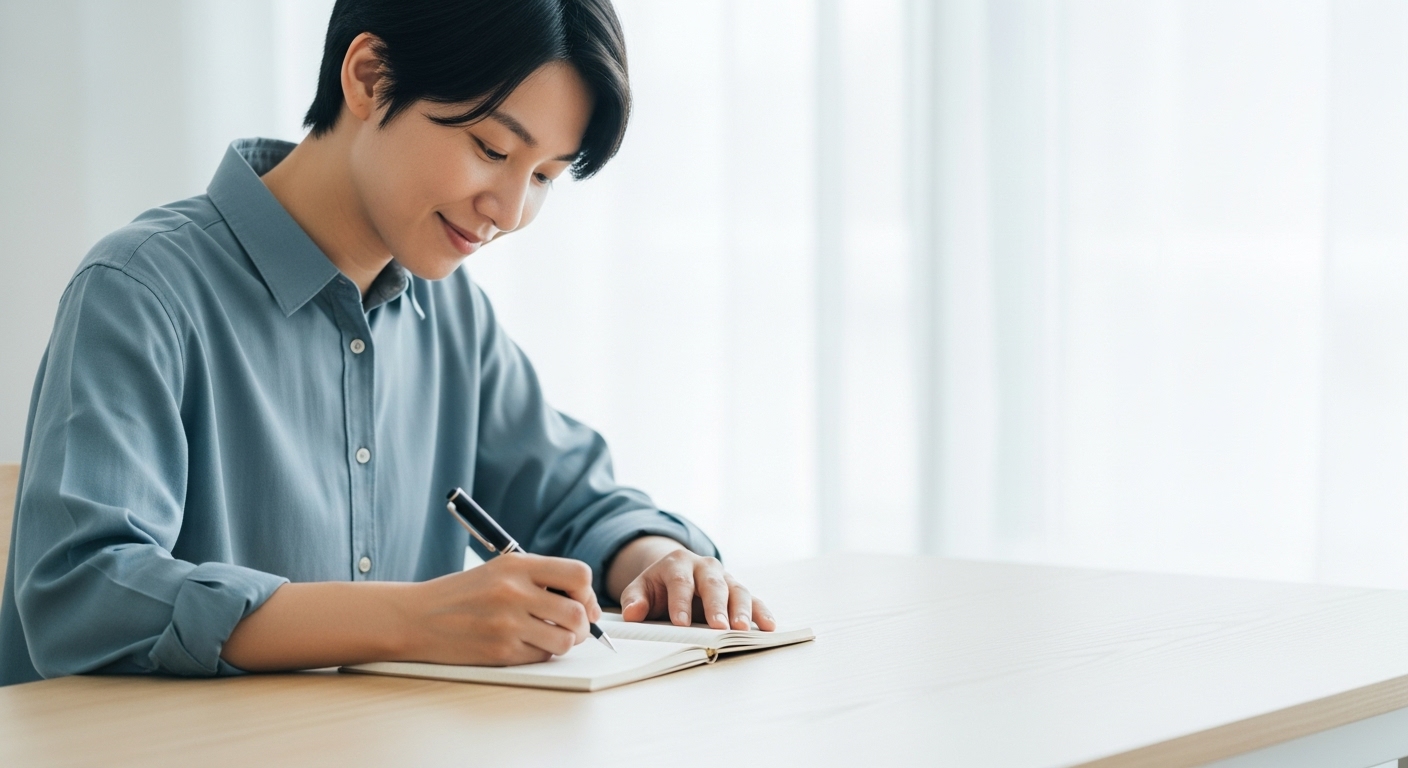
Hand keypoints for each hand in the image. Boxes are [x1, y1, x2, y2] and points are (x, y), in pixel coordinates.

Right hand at [403, 552, 600, 665]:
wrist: (416, 617)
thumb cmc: (461, 594)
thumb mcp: (499, 570)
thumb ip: (540, 578)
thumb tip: (585, 602)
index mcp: (516, 565)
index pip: (578, 574)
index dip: (587, 592)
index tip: (583, 601)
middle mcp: (513, 592)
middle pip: (577, 612)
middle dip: (582, 624)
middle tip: (573, 626)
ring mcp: (506, 624)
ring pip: (565, 640)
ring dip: (564, 641)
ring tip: (550, 636)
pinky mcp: (500, 652)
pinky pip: (541, 656)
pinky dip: (540, 653)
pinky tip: (524, 644)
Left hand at [610, 538, 776, 630]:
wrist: (676, 572)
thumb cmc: (658, 586)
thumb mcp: (641, 588)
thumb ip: (635, 599)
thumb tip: (633, 613)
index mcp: (678, 563)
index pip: (680, 582)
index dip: (680, 603)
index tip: (680, 624)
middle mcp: (705, 567)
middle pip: (712, 585)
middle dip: (716, 607)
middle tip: (718, 627)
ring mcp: (725, 578)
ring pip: (736, 590)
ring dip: (742, 610)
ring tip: (742, 629)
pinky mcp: (738, 590)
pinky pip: (753, 599)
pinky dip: (761, 612)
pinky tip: (768, 627)